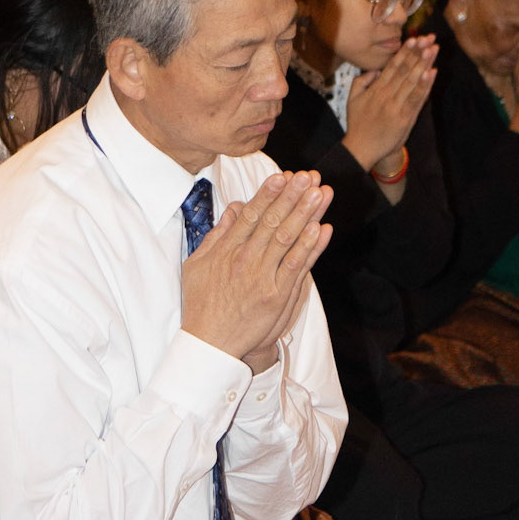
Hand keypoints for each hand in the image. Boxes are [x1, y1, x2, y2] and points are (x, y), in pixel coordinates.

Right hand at [181, 172, 333, 373]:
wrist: (211, 343)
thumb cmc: (202, 304)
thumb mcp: (196, 265)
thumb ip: (215, 236)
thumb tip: (233, 211)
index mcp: (227, 249)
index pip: (252, 215)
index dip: (268, 194)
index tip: (281, 175)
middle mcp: (245, 259)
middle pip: (273, 221)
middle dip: (292, 196)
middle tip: (308, 176)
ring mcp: (262, 277)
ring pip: (288, 238)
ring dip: (306, 214)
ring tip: (320, 193)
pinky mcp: (276, 295)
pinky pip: (297, 266)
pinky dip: (310, 247)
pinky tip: (322, 228)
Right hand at [342, 36, 437, 175]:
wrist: (362, 149)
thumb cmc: (358, 124)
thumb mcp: (352, 99)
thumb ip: (361, 81)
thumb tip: (375, 70)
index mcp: (376, 89)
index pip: (393, 66)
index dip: (405, 52)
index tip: (414, 39)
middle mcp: (387, 95)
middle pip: (405, 70)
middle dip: (418, 53)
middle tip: (428, 38)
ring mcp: (397, 106)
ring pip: (412, 81)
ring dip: (424, 64)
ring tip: (433, 49)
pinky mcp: (405, 118)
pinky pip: (417, 99)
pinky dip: (425, 85)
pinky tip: (432, 73)